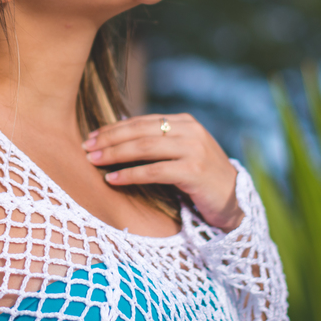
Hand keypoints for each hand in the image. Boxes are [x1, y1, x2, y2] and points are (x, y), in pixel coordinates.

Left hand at [82, 113, 243, 231]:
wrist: (235, 200)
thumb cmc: (201, 178)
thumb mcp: (182, 152)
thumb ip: (159, 142)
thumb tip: (118, 137)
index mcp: (185, 122)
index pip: (142, 121)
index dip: (115, 128)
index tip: (93, 136)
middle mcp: (190, 131)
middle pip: (140, 131)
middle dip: (110, 139)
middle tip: (86, 147)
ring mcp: (193, 149)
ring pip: (145, 147)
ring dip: (115, 154)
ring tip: (94, 161)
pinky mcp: (193, 171)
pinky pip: (154, 171)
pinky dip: (130, 175)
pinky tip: (113, 179)